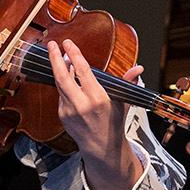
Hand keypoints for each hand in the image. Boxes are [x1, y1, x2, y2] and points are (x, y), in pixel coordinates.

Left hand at [49, 39, 140, 189]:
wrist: (101, 147)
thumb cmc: (113, 123)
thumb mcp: (123, 102)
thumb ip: (127, 82)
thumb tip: (138, 68)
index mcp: (97, 98)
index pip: (82, 71)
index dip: (74, 54)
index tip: (68, 43)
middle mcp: (81, 104)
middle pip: (62, 76)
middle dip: (55, 58)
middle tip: (51, 44)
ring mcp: (69, 110)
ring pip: (59, 84)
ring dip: (59, 68)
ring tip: (60, 56)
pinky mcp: (62, 115)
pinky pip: (61, 94)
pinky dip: (63, 83)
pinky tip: (67, 75)